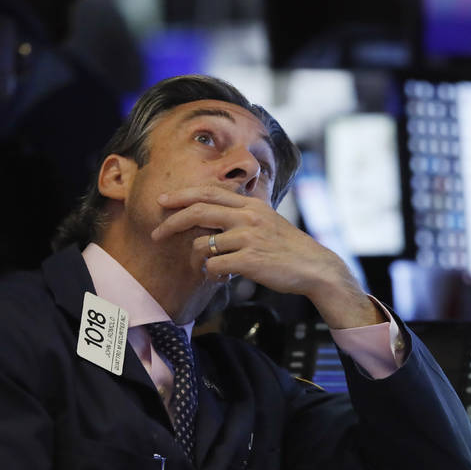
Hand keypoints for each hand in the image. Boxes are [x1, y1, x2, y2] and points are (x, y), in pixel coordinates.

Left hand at [150, 185, 384, 327]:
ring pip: (203, 244)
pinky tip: (222, 276)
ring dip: (196, 258)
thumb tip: (212, 217)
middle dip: (171, 223)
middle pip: (198, 212)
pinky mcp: (250, 261)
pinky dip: (212, 273)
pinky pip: (215, 265)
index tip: (163, 202)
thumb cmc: (288, 248)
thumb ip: (242, 215)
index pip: (209, 193)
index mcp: (251, 205)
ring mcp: (249, 238)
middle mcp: (248, 217)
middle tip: (156, 234)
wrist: (315, 267)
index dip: (182, 196)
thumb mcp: (267, 221)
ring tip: (205, 266)